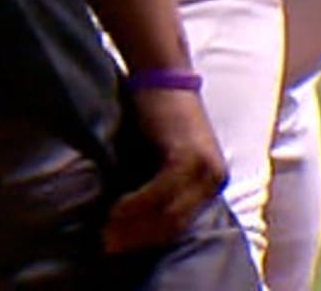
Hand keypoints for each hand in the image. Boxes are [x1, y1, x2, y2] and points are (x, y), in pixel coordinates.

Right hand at [102, 86, 225, 253]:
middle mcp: (214, 178)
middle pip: (176, 223)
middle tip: (109, 245)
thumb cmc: (156, 111)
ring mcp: (203, 169)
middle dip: (140, 238)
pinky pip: (160, 192)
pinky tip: (115, 210)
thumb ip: (160, 179)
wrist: (162, 75)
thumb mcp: (166, 150)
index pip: (182, 223)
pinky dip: (136, 205)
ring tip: (107, 232)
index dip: (150, 239)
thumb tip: (133, 210)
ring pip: (168, 213)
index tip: (120, 246)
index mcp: (212, 180)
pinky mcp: (185, 156)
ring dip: (135, 226)